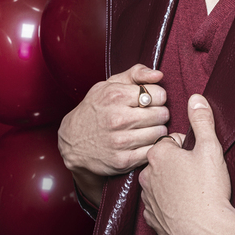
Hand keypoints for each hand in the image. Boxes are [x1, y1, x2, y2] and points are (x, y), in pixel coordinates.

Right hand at [58, 64, 168, 205]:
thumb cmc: (95, 109)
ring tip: (146, 128)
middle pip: (162, 114)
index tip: (151, 101)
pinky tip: (143, 142)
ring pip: (160, 133)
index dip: (158, 97)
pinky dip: (151, 146)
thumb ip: (136, 73)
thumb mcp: (109, 84)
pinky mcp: (123, 160)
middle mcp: (118, 118)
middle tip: (150, 115)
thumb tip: (159, 75)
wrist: (72, 142)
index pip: (159, 94)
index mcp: (116, 96)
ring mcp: (120, 141)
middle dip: (159, 113)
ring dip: (157, 130)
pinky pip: (152, 151)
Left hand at [139, 94, 233, 234]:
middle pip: (163, 161)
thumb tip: (195, 98)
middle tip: (199, 176)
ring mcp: (148, 199)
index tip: (199, 159)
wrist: (207, 234)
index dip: (189, 147)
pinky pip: (159, 206)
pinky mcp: (152, 220)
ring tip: (194, 193)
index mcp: (158, 154)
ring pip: (160, 183)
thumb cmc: (208, 190)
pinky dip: (170, 206)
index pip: (171, 140)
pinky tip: (186, 209)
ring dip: (173, 185)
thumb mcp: (210, 148)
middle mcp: (147, 175)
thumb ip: (202, 120)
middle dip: (179, 165)